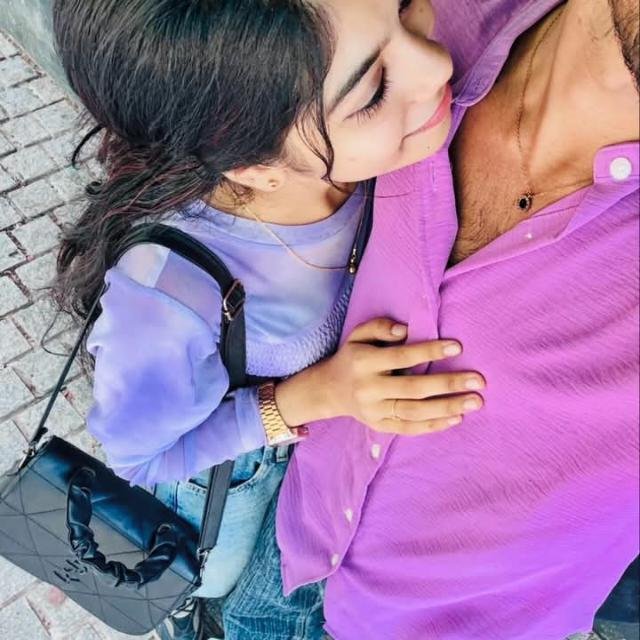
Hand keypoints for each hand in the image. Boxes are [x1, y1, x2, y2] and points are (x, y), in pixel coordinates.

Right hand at [275, 318, 484, 435]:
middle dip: (448, 385)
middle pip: (413, 388)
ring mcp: (375, 411)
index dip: (429, 352)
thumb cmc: (352, 357)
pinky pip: (409, 429)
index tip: (457, 347)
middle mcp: (370, 389)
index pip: (401, 358)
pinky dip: (434, 426)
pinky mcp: (380, 426)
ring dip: (447, 408)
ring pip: (414, 412)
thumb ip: (380, 326)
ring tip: (475, 402)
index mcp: (365, 363)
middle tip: (479, 381)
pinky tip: (457, 418)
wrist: (329, 390)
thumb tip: (406, 330)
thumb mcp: (358, 335)